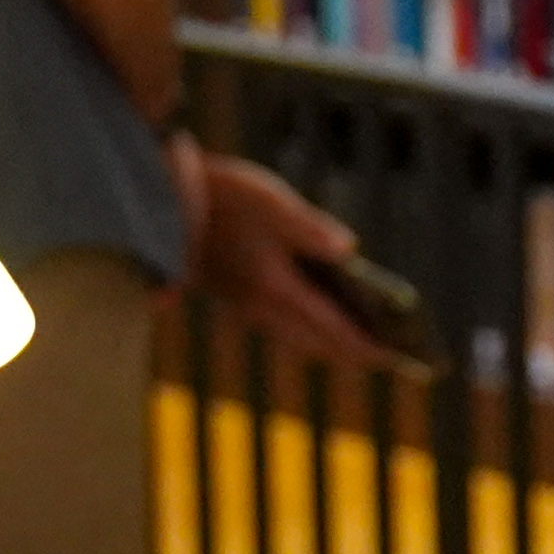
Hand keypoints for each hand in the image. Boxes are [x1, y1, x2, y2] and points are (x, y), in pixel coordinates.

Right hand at [170, 140, 395, 373]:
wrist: (159, 201)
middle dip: (351, 352)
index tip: (394, 357)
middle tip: (387, 357)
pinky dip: (305, 329)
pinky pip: (277, 325)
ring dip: (328, 344)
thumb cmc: (220, 196)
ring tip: (359, 344)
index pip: (330, 327)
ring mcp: (241, 305)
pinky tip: (316, 319)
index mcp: (275, 286)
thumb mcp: (271, 202)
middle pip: (315, 342)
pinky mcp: (230, 296)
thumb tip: (349, 251)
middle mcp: (258, 306)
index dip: (365, 343)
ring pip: (294, 337)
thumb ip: (312, 230)